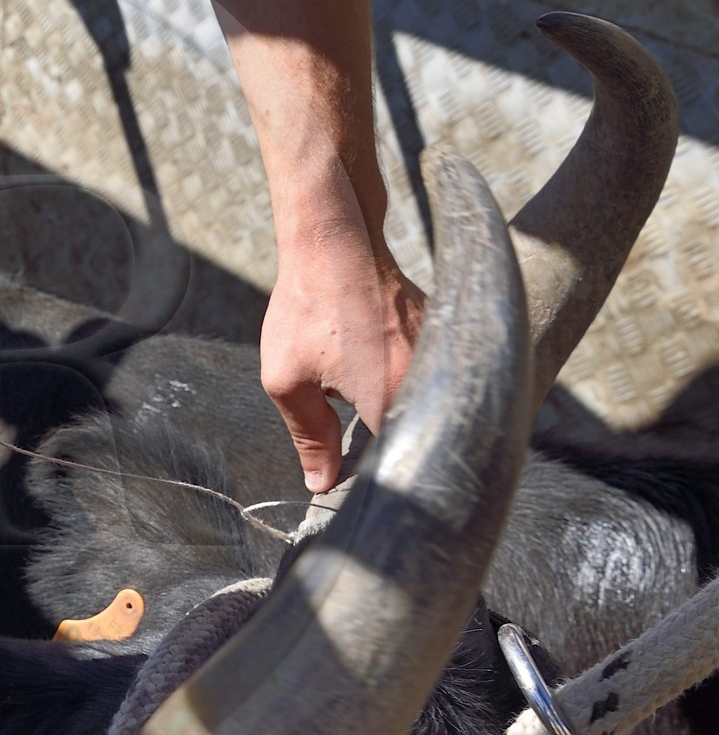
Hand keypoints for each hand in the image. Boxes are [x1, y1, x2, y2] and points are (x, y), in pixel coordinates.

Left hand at [261, 221, 423, 494]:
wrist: (335, 241)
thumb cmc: (307, 307)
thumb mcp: (288, 379)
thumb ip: (308, 436)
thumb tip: (321, 483)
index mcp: (393, 399)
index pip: (400, 467)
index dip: (380, 486)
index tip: (358, 492)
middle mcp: (433, 381)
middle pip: (426, 442)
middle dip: (398, 458)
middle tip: (367, 465)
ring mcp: (446, 355)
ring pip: (435, 411)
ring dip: (410, 423)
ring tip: (379, 428)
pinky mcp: (447, 336)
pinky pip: (437, 381)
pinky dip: (416, 392)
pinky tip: (389, 388)